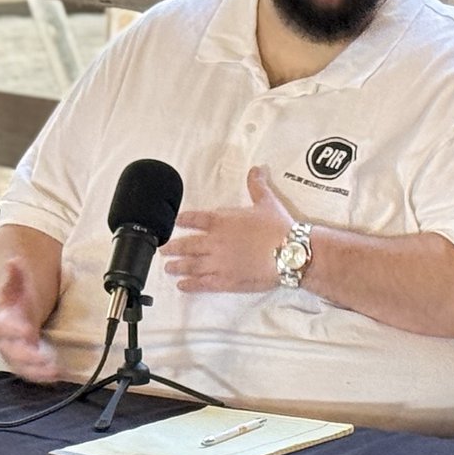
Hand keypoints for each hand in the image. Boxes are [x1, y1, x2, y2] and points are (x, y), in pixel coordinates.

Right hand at [0, 265, 60, 381]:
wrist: (16, 299)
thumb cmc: (17, 292)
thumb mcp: (16, 279)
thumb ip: (15, 273)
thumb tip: (14, 262)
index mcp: (1, 316)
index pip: (2, 325)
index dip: (14, 329)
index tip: (27, 331)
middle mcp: (5, 336)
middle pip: (10, 351)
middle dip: (26, 356)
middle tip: (43, 357)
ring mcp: (16, 348)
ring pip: (20, 365)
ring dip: (36, 370)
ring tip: (53, 370)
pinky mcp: (28, 355)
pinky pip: (31, 369)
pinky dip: (42, 374)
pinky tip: (56, 373)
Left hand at [167, 167, 298, 293]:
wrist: (290, 252)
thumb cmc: (279, 227)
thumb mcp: (267, 201)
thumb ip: (257, 185)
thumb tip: (257, 169)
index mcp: (222, 221)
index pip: (195, 219)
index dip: (182, 220)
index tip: (174, 222)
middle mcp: (215, 242)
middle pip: (187, 245)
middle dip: (173, 247)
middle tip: (163, 249)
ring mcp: (219, 263)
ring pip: (191, 265)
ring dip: (177, 266)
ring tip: (168, 268)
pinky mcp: (226, 281)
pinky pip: (202, 284)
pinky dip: (190, 285)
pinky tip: (181, 286)